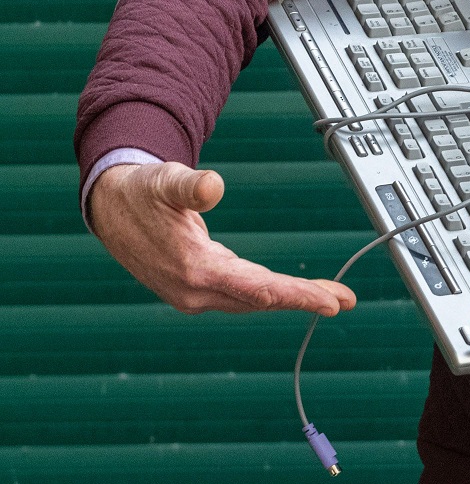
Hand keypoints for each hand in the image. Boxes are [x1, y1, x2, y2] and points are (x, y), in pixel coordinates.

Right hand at [88, 161, 356, 316]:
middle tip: (344, 300)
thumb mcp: (166, 180)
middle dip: (304, 299)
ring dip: (291, 299)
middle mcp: (196, 290)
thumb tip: (213, 186)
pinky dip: (270, 294)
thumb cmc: (142, 192)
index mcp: (193, 269)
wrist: (111, 209)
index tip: (326, 302)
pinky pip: (243, 294)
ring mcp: (195, 293)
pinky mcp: (197, 288)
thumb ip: (191, 186)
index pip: (255, 287)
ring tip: (331, 298)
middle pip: (261, 299)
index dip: (294, 295)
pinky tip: (293, 293)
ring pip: (253, 300)